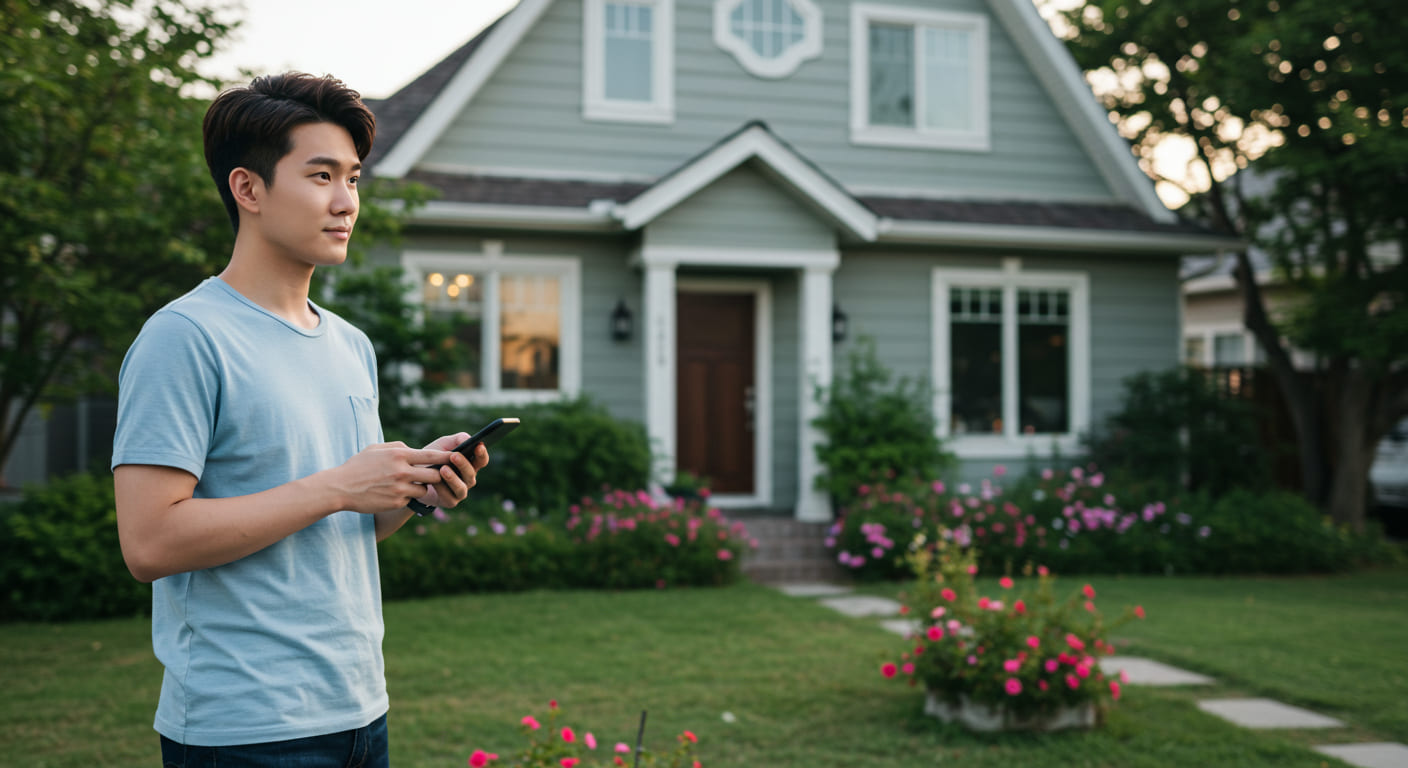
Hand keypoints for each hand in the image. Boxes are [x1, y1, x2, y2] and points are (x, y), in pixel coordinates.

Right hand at [330, 441, 454, 513]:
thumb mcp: (377, 449)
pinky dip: (407, 497)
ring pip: (425, 489)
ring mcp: (400, 488)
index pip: (431, 456)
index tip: (457, 457)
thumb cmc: (358, 466)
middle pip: (435, 475)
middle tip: (436, 474)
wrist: (340, 487)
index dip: (447, 458)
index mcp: (399, 455)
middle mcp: (402, 472)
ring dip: (422, 487)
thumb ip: (398, 447)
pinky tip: (394, 493)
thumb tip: (414, 449)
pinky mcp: (396, 502)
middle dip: (438, 475)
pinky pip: (411, 499)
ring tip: (410, 484)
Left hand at [412, 432, 489, 510]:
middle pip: (471, 474)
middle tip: (454, 456)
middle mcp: (468, 479)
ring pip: (462, 488)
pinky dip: (441, 489)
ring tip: (443, 469)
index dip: (482, 454)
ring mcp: (460, 491)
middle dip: (463, 465)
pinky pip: (449, 497)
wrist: (414, 474)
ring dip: (453, 479)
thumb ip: (458, 439)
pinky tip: (433, 481)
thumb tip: (468, 439)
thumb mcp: (444, 444)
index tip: (478, 445)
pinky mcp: (450, 501)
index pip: (481, 460)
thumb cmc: (433, 457)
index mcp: (470, 464)